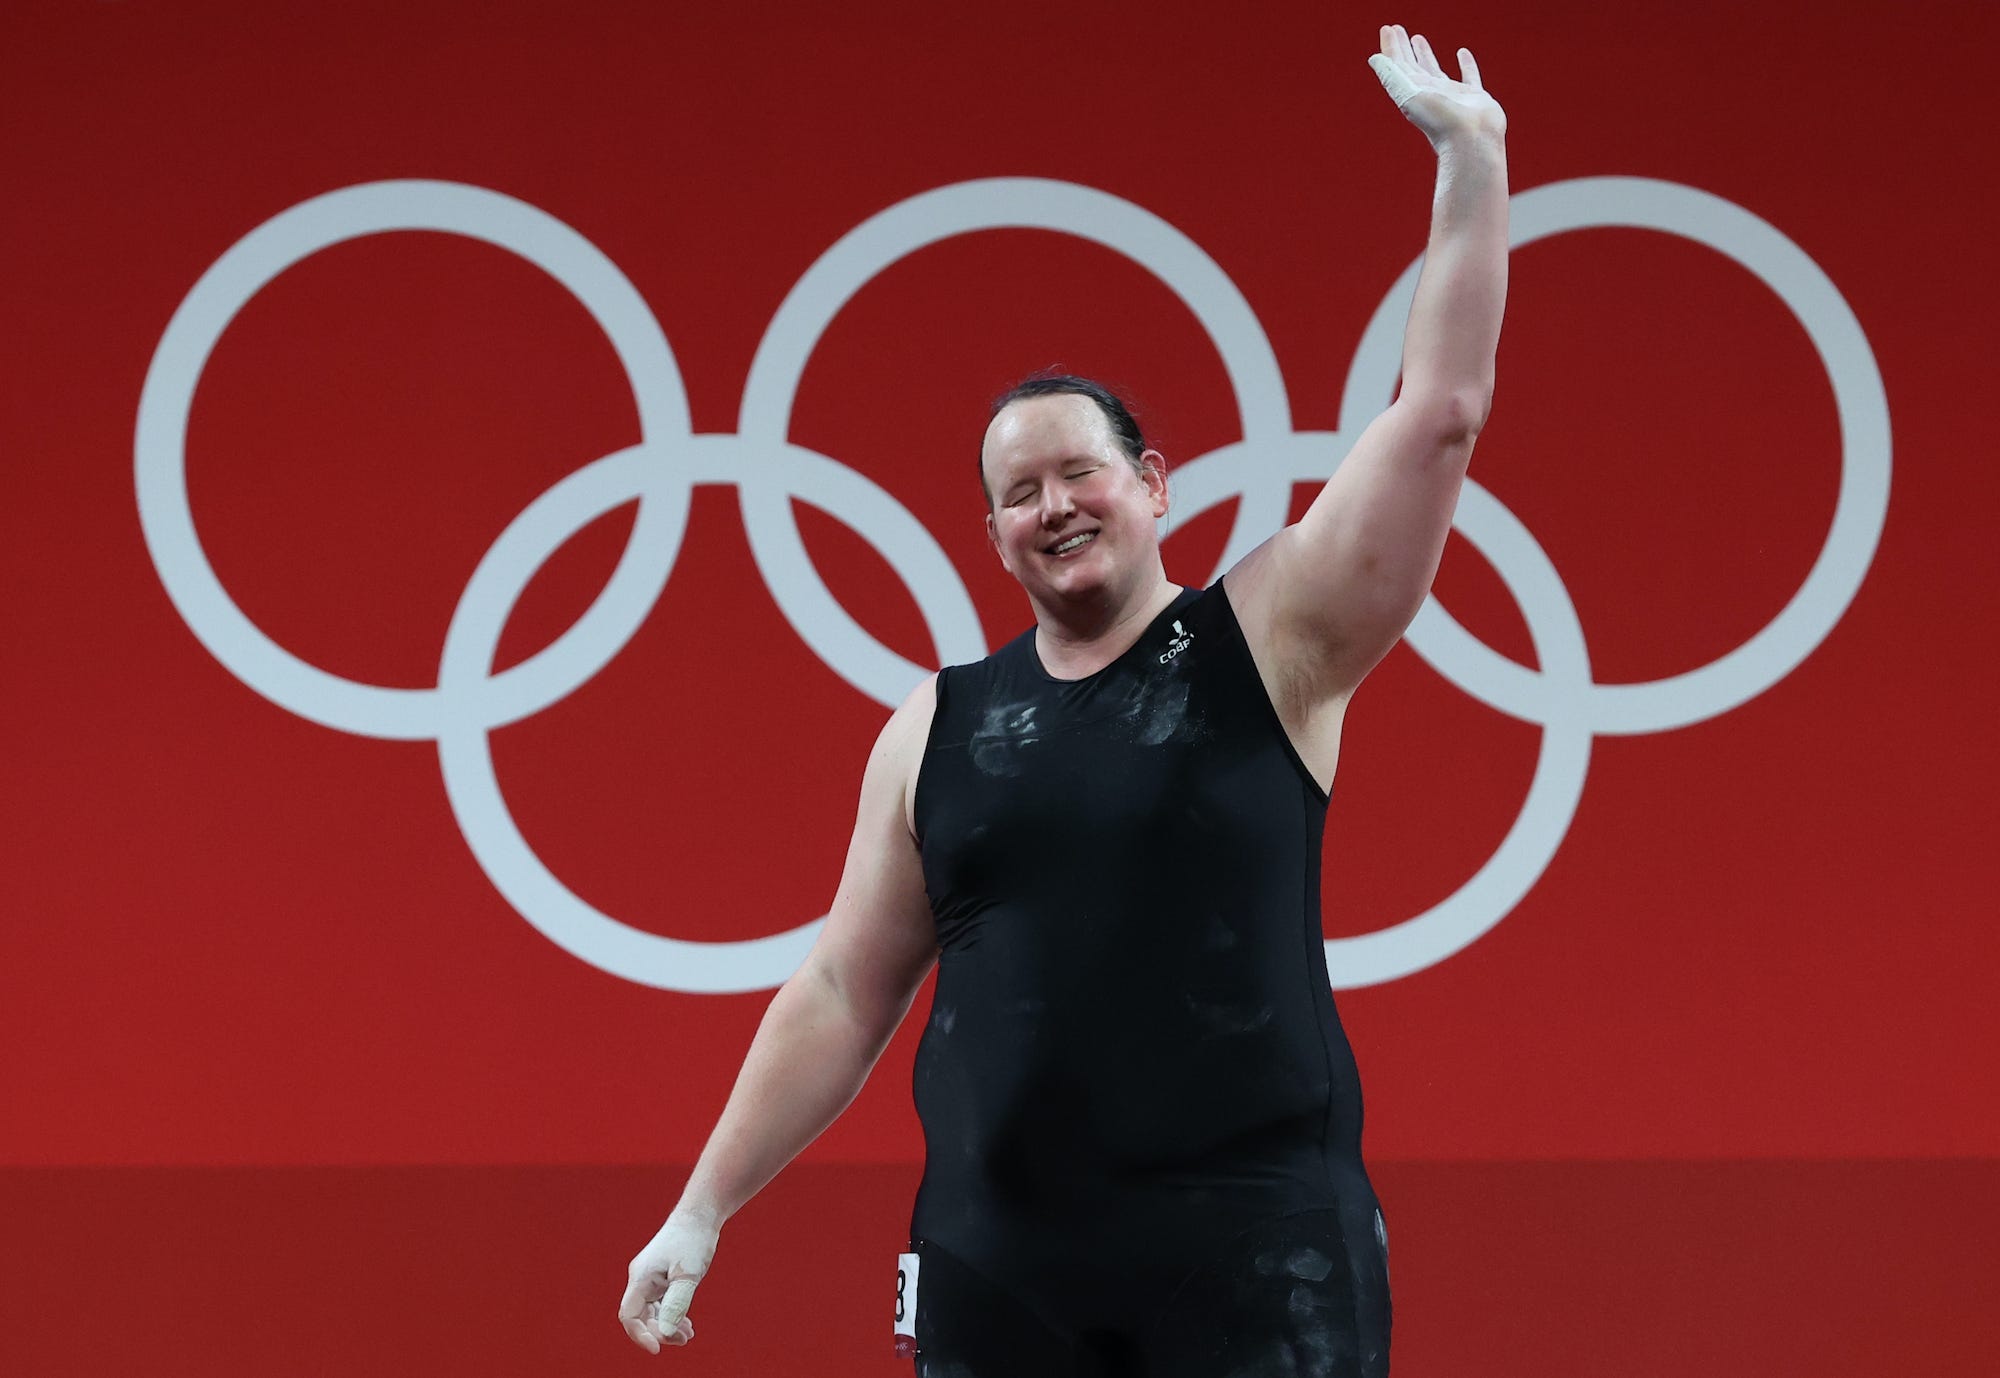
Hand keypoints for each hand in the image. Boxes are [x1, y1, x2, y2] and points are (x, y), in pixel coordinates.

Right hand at [618, 1209, 720, 1353]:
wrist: (700, 1215)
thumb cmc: (693, 1240)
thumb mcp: (688, 1275)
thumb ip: (676, 1305)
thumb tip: (665, 1334)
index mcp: (641, 1278)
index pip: (629, 1316)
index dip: (640, 1335)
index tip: (658, 1349)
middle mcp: (641, 1279)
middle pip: (641, 1317)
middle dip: (660, 1332)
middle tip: (684, 1339)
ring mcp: (650, 1279)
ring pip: (652, 1312)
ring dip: (667, 1326)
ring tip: (688, 1335)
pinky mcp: (661, 1278)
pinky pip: (660, 1304)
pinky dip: (672, 1316)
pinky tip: (687, 1325)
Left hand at [1367, 24, 1505, 146]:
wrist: (1471, 139)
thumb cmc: (1439, 120)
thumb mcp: (1408, 94)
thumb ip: (1391, 75)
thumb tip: (1374, 58)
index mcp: (1413, 93)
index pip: (1397, 65)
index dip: (1390, 47)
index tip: (1387, 28)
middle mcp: (1429, 94)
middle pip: (1412, 66)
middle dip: (1403, 48)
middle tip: (1398, 29)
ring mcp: (1451, 95)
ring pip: (1435, 70)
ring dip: (1425, 54)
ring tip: (1418, 38)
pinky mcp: (1474, 97)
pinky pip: (1469, 76)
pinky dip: (1466, 64)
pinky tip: (1461, 53)